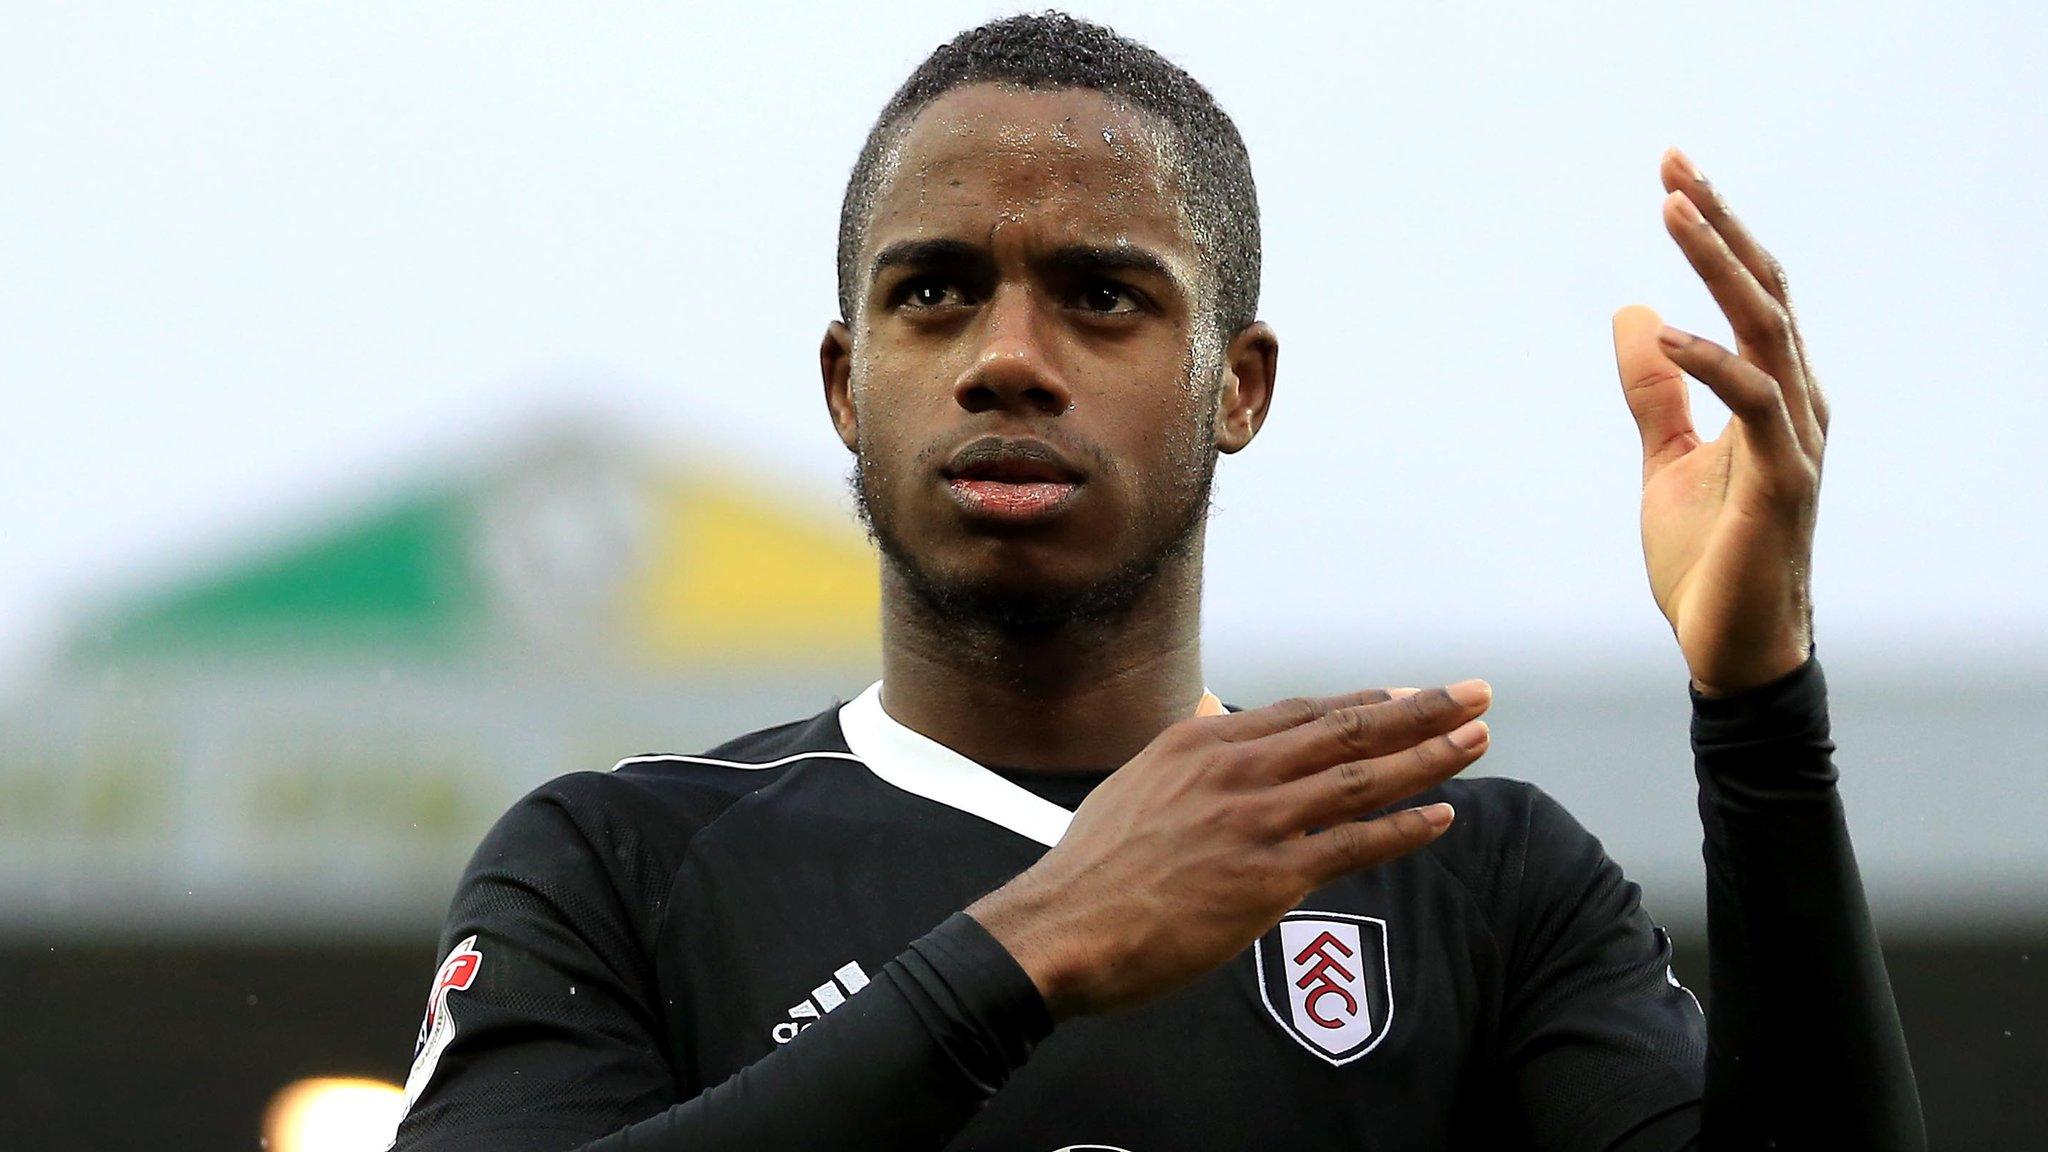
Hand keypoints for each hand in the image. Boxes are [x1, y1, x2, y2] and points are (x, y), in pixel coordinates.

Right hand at [966, 682, 1492, 1019]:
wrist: (1065, 926)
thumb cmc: (1094, 869)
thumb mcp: (1135, 786)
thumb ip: (1186, 761)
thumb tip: (1210, 730)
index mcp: (1201, 743)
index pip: (1303, 713)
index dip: (1364, 702)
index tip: (1407, 694)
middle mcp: (1235, 769)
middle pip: (1348, 729)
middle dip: (1419, 708)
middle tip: (1473, 692)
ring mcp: (1256, 820)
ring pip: (1363, 777)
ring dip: (1430, 756)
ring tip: (1477, 740)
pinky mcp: (1269, 876)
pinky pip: (1354, 844)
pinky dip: (1405, 828)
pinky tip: (1442, 816)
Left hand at [1612, 149, 1828, 695]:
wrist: (1728, 648)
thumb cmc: (1706, 559)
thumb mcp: (1665, 459)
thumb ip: (1655, 392)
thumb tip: (1635, 314)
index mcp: (1772, 395)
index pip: (1750, 293)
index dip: (1716, 232)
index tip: (1672, 173)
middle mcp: (1795, 404)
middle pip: (1765, 291)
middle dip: (1719, 225)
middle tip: (1673, 165)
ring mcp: (1796, 440)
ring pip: (1766, 329)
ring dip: (1719, 266)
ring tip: (1673, 212)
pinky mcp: (1783, 481)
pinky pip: (1753, 403)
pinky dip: (1709, 361)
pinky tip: (1663, 332)